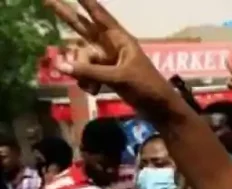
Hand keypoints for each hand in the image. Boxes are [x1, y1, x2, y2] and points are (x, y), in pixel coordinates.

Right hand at [43, 0, 176, 110]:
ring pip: (81, 58)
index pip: (101, 17)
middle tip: (46, 0)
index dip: (88, 4)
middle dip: (66, 15)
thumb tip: (61, 66)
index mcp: (121, 40)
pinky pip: (85, 73)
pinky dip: (86, 82)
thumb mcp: (119, 78)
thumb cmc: (146, 87)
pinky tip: (94, 91)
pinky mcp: (104, 75)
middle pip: (83, 28)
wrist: (160, 109)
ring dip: (81, 72)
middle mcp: (111, 47)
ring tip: (92, 87)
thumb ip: (90, 72)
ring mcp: (106, 61)